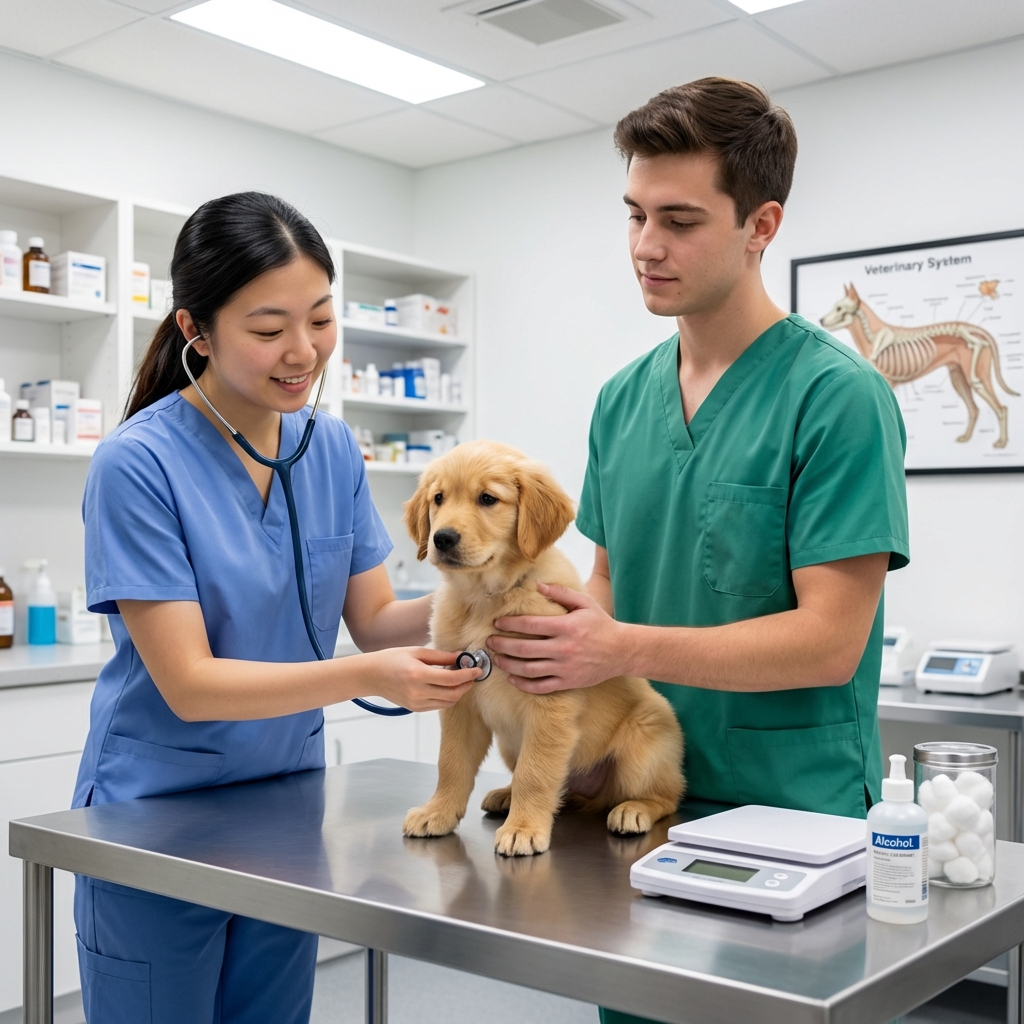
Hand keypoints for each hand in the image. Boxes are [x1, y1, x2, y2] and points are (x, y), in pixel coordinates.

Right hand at [365, 648, 480, 711]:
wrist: (372, 676)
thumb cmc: (391, 659)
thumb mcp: (416, 652)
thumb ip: (440, 656)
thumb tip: (461, 657)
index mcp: (418, 675)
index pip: (451, 679)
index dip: (467, 674)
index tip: (477, 669)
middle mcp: (418, 692)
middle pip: (453, 694)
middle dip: (466, 685)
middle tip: (472, 674)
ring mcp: (416, 703)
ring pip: (448, 702)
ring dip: (459, 692)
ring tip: (461, 679)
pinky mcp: (415, 709)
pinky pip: (439, 705)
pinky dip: (448, 697)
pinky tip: (448, 686)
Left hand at [488, 583, 629, 693]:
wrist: (621, 651)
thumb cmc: (601, 624)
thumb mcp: (584, 603)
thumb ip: (560, 593)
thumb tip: (537, 585)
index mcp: (566, 627)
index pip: (530, 625)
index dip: (510, 624)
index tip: (497, 623)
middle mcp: (563, 649)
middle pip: (524, 649)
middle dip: (502, 645)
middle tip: (490, 641)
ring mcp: (565, 668)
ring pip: (528, 669)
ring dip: (508, 664)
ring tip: (496, 658)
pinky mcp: (568, 682)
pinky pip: (540, 687)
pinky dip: (523, 684)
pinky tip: (512, 679)